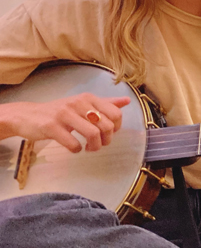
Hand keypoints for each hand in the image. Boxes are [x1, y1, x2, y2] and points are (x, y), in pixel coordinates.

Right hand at [5, 93, 130, 152]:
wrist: (27, 115)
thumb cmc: (59, 112)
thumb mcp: (83, 104)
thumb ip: (104, 104)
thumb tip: (126, 101)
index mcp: (88, 98)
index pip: (116, 113)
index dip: (116, 128)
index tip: (108, 134)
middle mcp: (78, 103)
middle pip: (107, 126)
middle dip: (106, 140)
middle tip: (98, 145)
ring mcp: (64, 114)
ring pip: (93, 134)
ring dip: (94, 147)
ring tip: (88, 148)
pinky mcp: (51, 126)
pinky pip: (73, 143)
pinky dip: (76, 149)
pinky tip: (74, 148)